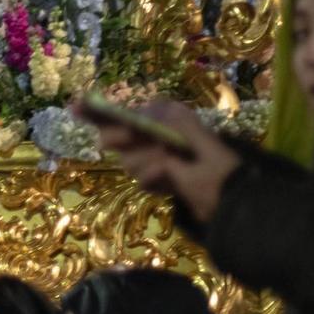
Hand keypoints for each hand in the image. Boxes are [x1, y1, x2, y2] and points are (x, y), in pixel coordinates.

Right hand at [79, 98, 239, 224]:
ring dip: (143, 165)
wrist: (237, 204)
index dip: (100, 110)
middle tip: (112, 144)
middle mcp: (160, 134)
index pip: (127, 110)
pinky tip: (167, 183)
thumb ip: (159, 128)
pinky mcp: (161, 178)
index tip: (76, 109)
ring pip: (129, 159)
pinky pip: (141, 177)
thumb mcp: (193, 139)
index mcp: (169, 117)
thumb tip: (126, 125)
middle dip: (122, 140)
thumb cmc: (218, 168)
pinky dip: (151, 181)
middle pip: (121, 134)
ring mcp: (159, 157)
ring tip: (165, 170)